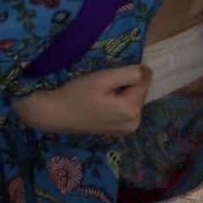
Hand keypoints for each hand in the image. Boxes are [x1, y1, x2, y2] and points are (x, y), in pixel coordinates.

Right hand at [12, 65, 151, 136]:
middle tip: (102, 86)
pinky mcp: (118, 131)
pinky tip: (101, 104)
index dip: (126, 74)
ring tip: (100, 95)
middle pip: (139, 91)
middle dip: (125, 84)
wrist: (56, 114)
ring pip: (132, 99)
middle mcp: (134, 123)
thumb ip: (130, 73)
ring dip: (121, 93)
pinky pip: (125, 109)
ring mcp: (127, 130)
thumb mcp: (104, 78)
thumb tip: (147, 71)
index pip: (143, 80)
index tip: (108, 77)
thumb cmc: (77, 94)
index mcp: (133, 110)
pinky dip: (117, 103)